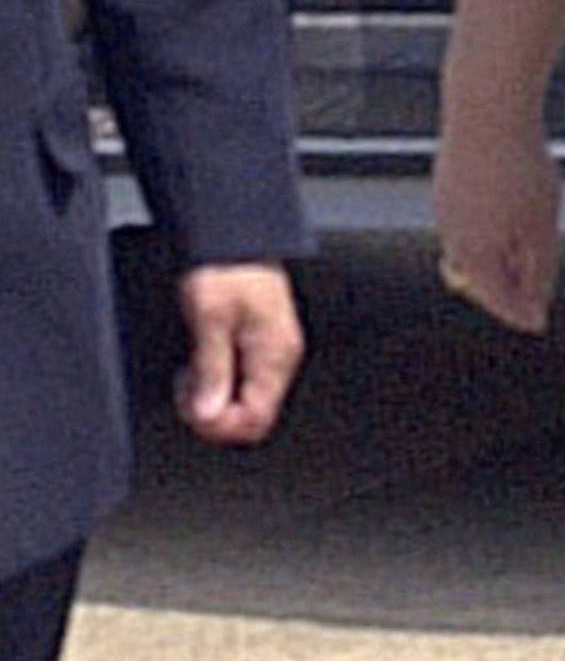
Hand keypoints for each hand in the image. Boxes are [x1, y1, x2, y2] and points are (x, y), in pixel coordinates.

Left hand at [175, 263, 304, 445]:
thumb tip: (208, 414)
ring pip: (246, 400)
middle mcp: (279, 357)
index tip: (193, 407)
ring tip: (192, 370)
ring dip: (214, 396)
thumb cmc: (226, 266)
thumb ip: (211, 369)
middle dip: (215, 412)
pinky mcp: (260, 343)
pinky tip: (202, 361)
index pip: (255, 420)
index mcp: (274, 354)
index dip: (220, 425)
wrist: (236, 235)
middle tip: (189, 387)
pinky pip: (243, 381)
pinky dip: (219, 380)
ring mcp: (272, 350)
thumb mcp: (209, 317)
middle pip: (252, 416)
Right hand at [432, 111, 560, 333]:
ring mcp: (444, 210)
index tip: (540, 323)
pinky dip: (491, 220)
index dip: (521, 314)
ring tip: (531, 222)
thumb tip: (536, 309)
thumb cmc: (520, 167)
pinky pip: (470, 217)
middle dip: (511, 280)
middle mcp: (451, 239)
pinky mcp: (445, 184)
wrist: (487, 107)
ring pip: (476, 246)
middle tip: (539, 278)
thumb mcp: (542, 226)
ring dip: (502, 247)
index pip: (498, 301)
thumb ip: (540, 271)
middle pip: (484, 277)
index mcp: (475, 257)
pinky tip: (511, 195)